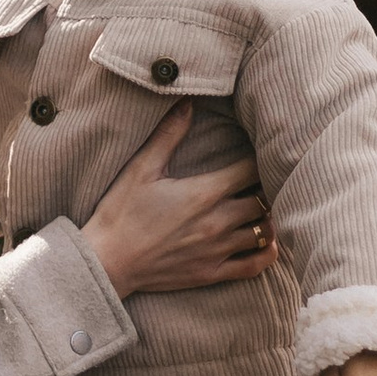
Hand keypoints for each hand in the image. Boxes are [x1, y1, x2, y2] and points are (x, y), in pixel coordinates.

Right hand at [81, 110, 272, 299]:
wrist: (108, 261)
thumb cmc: (121, 211)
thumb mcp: (141, 168)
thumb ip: (169, 134)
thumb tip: (187, 102)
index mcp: (204, 193)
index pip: (251, 169)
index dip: (258, 157)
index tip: (256, 151)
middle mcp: (218, 222)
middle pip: (264, 199)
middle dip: (266, 186)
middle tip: (261, 178)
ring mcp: (218, 250)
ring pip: (264, 231)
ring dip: (267, 217)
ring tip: (261, 207)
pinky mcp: (213, 273)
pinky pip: (255, 266)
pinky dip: (267, 253)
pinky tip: (265, 241)